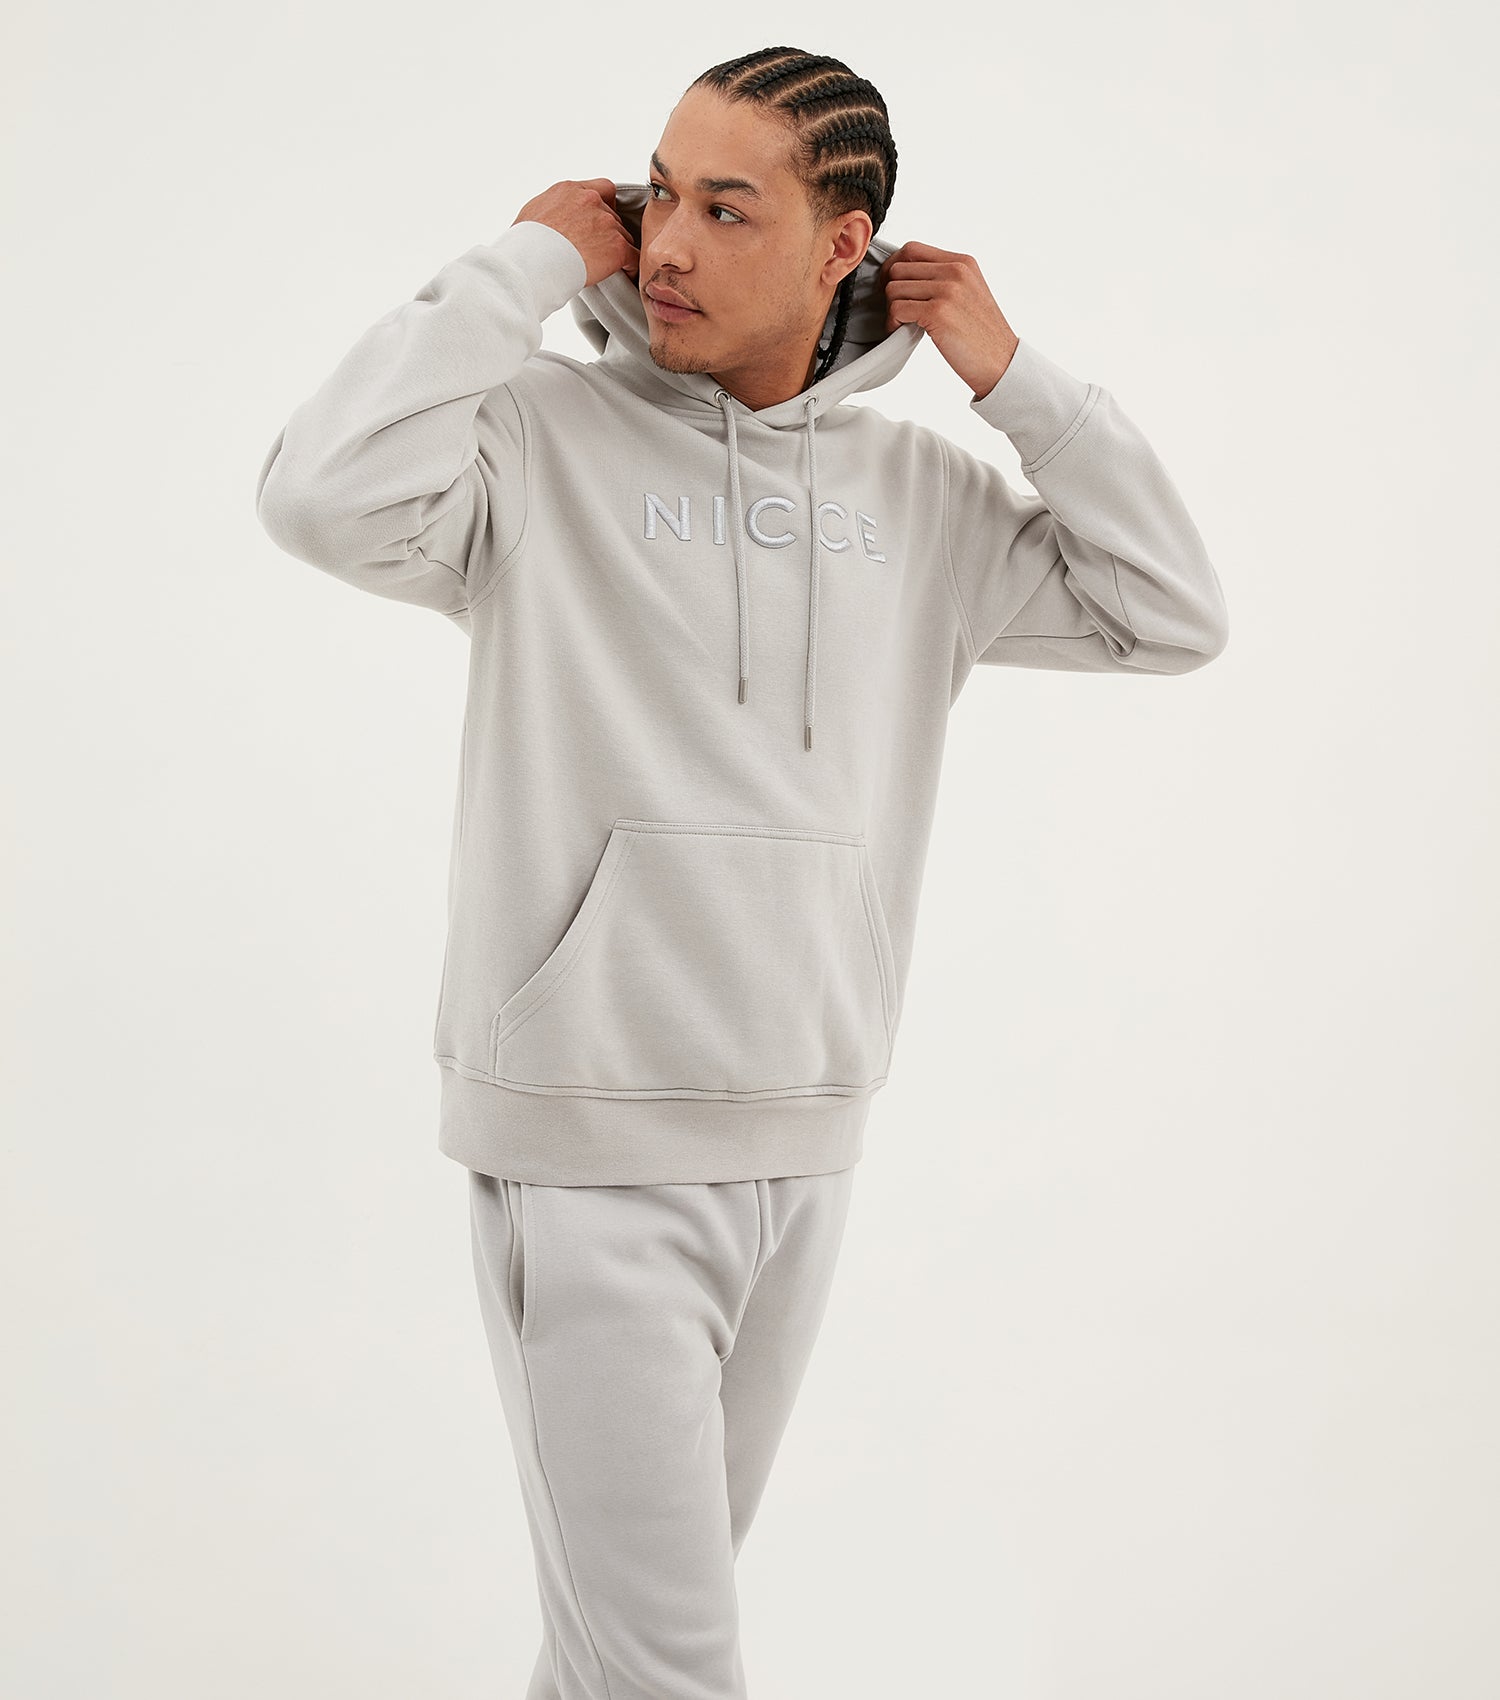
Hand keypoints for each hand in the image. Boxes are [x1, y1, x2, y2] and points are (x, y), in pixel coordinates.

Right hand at [513, 179, 639, 288]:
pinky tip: (625, 272)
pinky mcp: (617, 246)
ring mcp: (606, 223)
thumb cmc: (525, 244)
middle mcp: (591, 201)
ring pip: (623, 235)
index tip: (599, 220)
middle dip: (607, 232)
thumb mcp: (534, 212)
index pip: (602, 189)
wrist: (531, 262)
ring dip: (616, 248)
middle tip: (595, 250)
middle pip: (613, 215)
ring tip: (601, 265)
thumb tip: (553, 219)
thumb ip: (554, 208)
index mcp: (571, 190)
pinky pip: (633, 256)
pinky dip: (631, 265)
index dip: (605, 205)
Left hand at [877, 241, 1019, 400]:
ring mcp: (948, 290)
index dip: (894, 267)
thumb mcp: (968, 293)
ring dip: (891, 309)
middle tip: (896, 311)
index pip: (912, 249)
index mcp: (962, 262)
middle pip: (899, 268)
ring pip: (894, 288)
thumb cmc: (981, 334)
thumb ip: (943, 278)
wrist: (1000, 361)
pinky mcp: (938, 313)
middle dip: (889, 291)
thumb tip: (906, 276)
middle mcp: (956, 271)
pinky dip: (893, 323)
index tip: (892, 287)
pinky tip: (901, 331)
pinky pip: (898, 309)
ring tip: (902, 323)